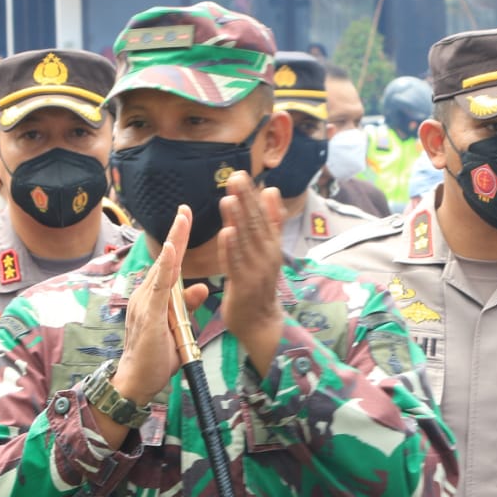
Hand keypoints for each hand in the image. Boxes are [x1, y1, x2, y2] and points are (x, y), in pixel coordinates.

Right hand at [104, 209, 206, 445]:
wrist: (136, 382)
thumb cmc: (155, 356)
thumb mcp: (178, 327)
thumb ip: (187, 305)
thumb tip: (203, 286)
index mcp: (153, 297)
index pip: (168, 265)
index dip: (177, 240)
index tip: (185, 217)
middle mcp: (145, 295)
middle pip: (165, 260)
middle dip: (176, 233)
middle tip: (185, 208)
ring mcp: (145, 304)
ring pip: (162, 268)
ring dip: (173, 242)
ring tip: (182, 219)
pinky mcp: (149, 315)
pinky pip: (158, 287)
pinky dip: (165, 268)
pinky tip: (172, 251)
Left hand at [219, 172, 286, 373]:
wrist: (261, 323)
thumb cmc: (260, 284)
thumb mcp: (268, 249)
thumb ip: (271, 222)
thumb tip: (271, 190)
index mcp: (270, 244)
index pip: (262, 215)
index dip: (252, 195)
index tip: (241, 173)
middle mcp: (266, 254)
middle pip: (254, 224)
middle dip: (244, 200)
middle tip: (234, 177)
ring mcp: (256, 270)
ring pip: (245, 241)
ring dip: (237, 220)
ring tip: (228, 198)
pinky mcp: (244, 286)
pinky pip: (236, 264)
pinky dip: (231, 248)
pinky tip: (225, 233)